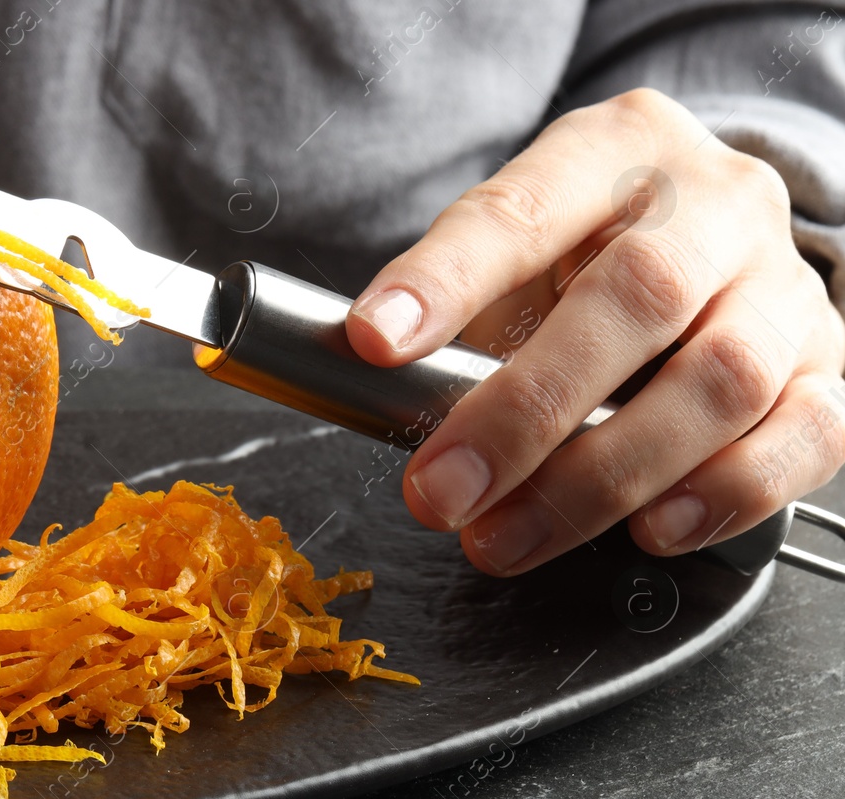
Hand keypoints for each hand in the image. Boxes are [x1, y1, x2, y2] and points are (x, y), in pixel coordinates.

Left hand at [345, 88, 844, 575]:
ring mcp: (783, 286)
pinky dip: (726, 494)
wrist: (709, 238)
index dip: (444, 280)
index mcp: (616, 149)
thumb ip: (458, 300)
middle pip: (636, 298)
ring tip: (508, 535)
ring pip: (721, 381)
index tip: (372, 341)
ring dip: (603, 478)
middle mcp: (717, 204)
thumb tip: (377, 374)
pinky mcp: (831, 367)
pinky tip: (650, 529)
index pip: (523, 209)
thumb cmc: (586, 251)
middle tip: (441, 489)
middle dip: (523, 413)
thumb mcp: (514, 246)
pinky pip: (808, 434)